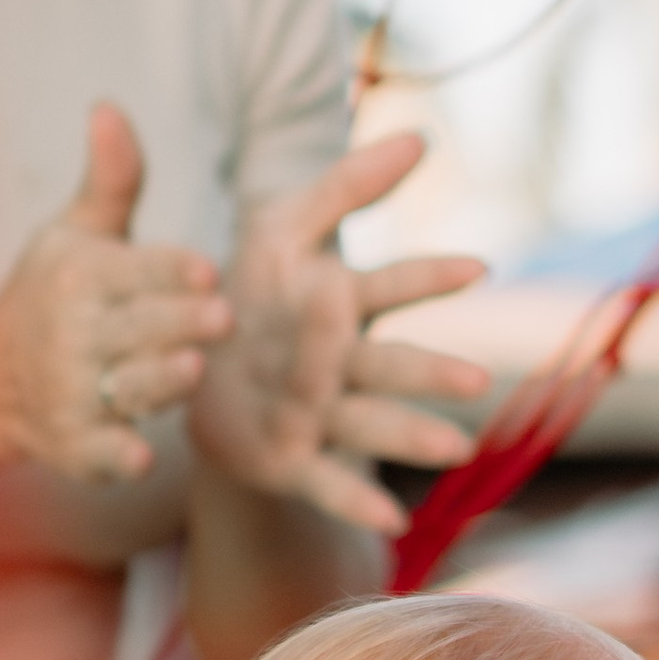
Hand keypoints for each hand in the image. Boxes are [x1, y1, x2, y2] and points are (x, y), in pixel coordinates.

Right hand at [0, 106, 234, 482]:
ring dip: (158, 381)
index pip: (135, 269)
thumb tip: (110, 105)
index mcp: (78, 275)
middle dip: (181, 322)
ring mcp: (71, 392)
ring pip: (126, 386)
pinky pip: (99, 452)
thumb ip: (113, 178)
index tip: (207, 269)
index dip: (171, 270)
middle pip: (139, 327)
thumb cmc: (54, 293)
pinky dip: (116, 457)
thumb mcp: (76, 231)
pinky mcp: (74, 444)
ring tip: (191, 370)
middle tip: (224, 318)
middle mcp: (72, 333)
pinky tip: (140, 458)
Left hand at [188, 128, 488, 535]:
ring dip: (410, 434)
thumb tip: (423, 137)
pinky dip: (356, 500)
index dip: (426, 276)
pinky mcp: (286, 461)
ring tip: (457, 448)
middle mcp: (334, 364)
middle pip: (386, 364)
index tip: (475, 267)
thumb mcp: (281, 225)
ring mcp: (314, 415)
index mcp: (334, 305)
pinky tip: (394, 521)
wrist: (183, 367)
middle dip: (427, 371)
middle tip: (474, 377)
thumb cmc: (245, 290)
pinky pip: (323, 482)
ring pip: (367, 423)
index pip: (388, 287)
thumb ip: (346, 183)